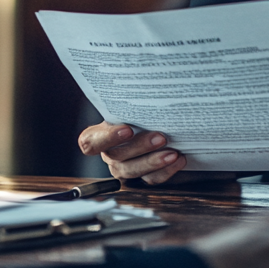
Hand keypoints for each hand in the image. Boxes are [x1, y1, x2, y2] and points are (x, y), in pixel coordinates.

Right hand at [78, 121, 234, 185]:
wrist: (159, 125)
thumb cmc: (141, 112)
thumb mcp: (132, 108)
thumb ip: (132, 106)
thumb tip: (146, 88)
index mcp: (100, 136)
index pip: (90, 143)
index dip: (107, 138)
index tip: (127, 129)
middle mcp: (110, 154)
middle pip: (117, 157)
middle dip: (140, 147)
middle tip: (160, 137)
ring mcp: (125, 168)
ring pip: (134, 171)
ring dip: (154, 161)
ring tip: (172, 153)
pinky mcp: (142, 177)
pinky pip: (151, 179)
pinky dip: (166, 170)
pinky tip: (179, 159)